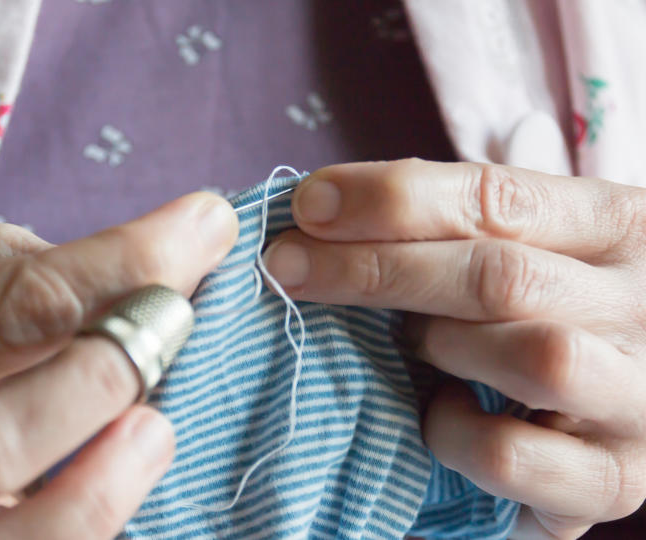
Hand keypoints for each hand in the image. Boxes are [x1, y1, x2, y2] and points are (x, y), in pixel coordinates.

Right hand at [0, 193, 237, 538]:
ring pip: (5, 536)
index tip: (206, 226)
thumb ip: (34, 271)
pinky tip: (132, 475)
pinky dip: (88, 524)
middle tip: (182, 323)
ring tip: (155, 429)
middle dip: (113, 372)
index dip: (127, 265)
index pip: (20, 304)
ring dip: (104, 483)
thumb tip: (159, 263)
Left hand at [262, 158, 645, 538]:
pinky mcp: (613, 480)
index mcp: (621, 225)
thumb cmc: (557, 304)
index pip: (499, 198)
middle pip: (501, 276)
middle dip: (376, 268)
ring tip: (409, 345)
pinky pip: (515, 457)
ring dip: (442, 346)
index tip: (308, 203)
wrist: (639, 387)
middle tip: (289, 265)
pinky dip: (455, 435)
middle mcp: (645, 307)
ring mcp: (638, 399)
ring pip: (536, 358)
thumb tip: (322, 207)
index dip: (391, 198)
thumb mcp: (530, 243)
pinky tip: (439, 415)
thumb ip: (454, 223)